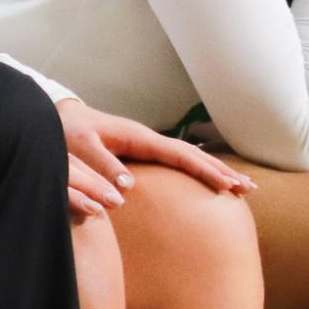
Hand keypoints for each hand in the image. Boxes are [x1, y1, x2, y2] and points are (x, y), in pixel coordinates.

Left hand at [57, 101, 254, 218]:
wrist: (60, 119)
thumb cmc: (67, 132)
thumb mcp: (79, 148)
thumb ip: (102, 165)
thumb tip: (127, 190)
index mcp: (137, 137)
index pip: (178, 155)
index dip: (203, 169)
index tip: (225, 185)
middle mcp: (147, 138)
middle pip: (192, 155)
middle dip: (220, 170)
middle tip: (248, 188)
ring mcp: (146, 144)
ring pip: (188, 157)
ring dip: (215, 170)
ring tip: (241, 185)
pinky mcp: (142, 151)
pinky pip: (177, 161)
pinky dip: (197, 170)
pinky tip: (210, 178)